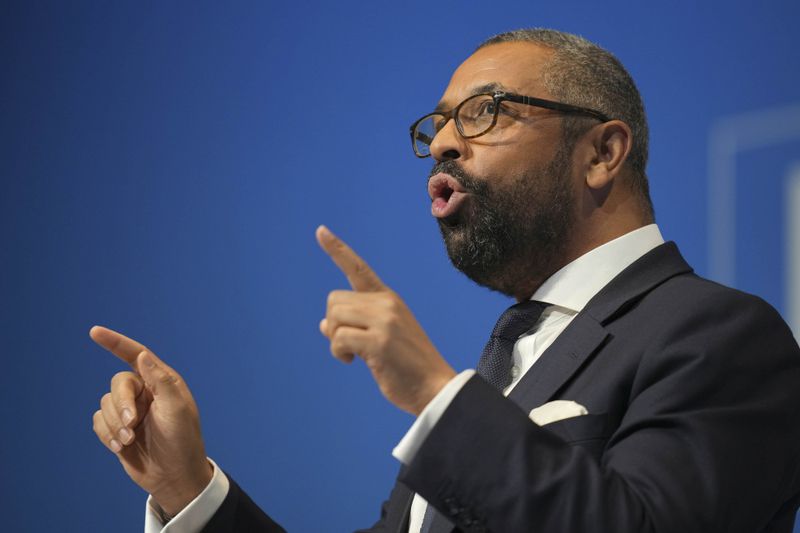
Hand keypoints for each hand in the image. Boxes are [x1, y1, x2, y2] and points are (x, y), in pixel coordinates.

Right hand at [90, 326, 212, 516]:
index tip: (95, 332)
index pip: (136, 354)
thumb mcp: (177, 408)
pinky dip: (107, 435)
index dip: (115, 342)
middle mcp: (145, 391)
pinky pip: (98, 422)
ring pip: (105, 404)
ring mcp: (130, 410)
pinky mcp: (117, 428)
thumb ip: (160, 380)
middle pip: (118, 383)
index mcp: (162, 381)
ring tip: (130, 441)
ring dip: (115, 424)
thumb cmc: (182, 439)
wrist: (173, 475)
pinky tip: (122, 448)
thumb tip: (142, 355)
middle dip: (122, 404)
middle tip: (133, 424)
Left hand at [317, 225, 455, 414]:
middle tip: (347, 345)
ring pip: (334, 317)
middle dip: (333, 324)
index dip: (338, 250)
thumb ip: (355, 327)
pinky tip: (352, 361)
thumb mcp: (380, 340)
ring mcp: (384, 320)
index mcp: (389, 299)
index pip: (359, 269)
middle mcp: (387, 303)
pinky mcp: (379, 340)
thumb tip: (323, 325)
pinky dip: (338, 352)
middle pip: (334, 300)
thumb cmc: (406, 367)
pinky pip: (338, 338)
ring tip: (352, 355)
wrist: (434, 388)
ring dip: (335, 340)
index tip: (320, 231)